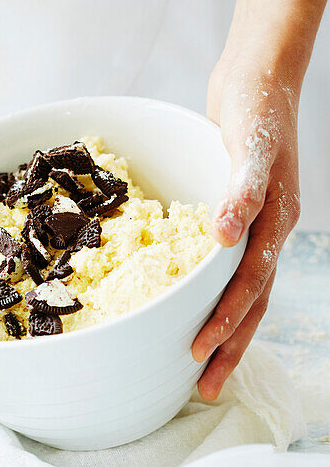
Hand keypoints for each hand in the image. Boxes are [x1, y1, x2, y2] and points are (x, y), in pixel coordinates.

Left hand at [191, 53, 300, 398]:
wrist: (258, 78)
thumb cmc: (256, 108)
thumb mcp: (251, 144)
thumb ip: (242, 189)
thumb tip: (227, 236)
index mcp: (274, 222)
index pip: (249, 288)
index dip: (226, 322)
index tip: (199, 353)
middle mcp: (267, 232)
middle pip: (249, 303)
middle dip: (227, 347)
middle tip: (201, 388)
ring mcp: (255, 226)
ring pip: (241, 291)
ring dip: (223, 328)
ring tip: (199, 364)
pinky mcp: (236, 215)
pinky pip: (227, 266)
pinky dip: (212, 292)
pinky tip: (192, 307)